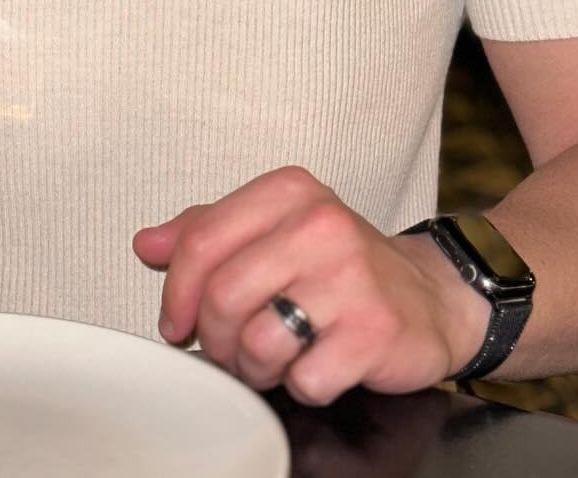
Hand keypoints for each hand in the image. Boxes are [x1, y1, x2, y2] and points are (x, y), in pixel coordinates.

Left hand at [133, 167, 490, 403]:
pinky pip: (304, 379)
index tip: (178, 322)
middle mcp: (320, 224)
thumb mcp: (273, 230)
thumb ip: (206, 232)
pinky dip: (303, 385)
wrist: (431, 296)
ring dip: (256, 368)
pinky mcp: (374, 330)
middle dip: (216, 340)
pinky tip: (320, 365)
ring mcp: (351, 276)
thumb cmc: (339, 266)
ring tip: (276, 357)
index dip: (178, 293)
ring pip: (257, 342)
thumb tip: (146, 244)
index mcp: (288, 191)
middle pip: (222, 297)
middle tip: (231, 349)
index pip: (201, 240)